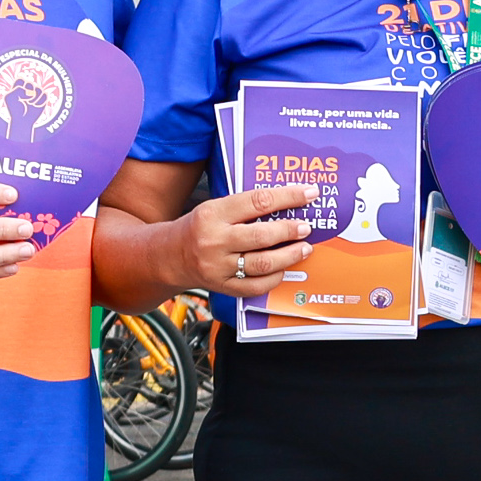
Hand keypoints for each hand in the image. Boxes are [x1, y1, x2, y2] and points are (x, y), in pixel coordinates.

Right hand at [166, 182, 318, 298]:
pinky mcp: (223, 287)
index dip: (289, 197)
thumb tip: (289, 203)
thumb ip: (247, 207)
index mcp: (213, 214)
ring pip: (263, 263)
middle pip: (262, 236)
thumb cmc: (198, 228)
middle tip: (306, 227)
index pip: (258, 201)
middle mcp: (214, 241)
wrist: (170, 256)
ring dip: (290, 255)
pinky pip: (257, 285)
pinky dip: (276, 277)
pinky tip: (284, 268)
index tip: (310, 194)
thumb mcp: (215, 208)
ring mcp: (218, 267)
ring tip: (304, 248)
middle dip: (291, 230)